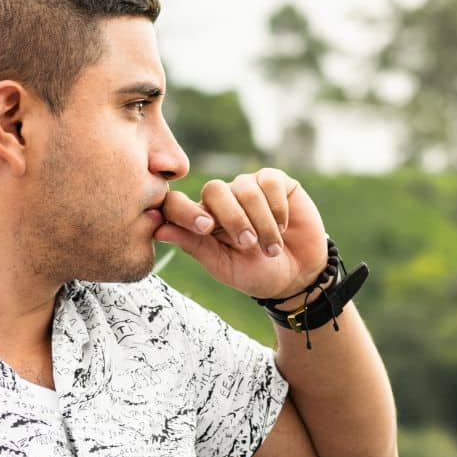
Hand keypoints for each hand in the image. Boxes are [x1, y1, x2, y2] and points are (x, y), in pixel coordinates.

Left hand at [153, 168, 327, 299]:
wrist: (298, 275)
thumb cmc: (255, 273)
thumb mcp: (222, 265)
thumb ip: (193, 245)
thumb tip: (158, 229)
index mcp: (201, 219)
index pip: (179, 202)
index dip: (185, 210)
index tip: (205, 228)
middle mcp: (222, 199)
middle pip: (214, 190)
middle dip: (232, 219)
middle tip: (248, 244)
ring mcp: (248, 187)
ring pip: (245, 189)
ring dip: (261, 222)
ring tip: (271, 247)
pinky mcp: (276, 181)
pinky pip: (270, 182)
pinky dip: (277, 208)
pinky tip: (283, 227)